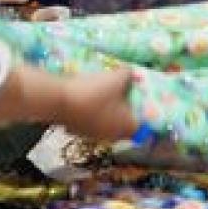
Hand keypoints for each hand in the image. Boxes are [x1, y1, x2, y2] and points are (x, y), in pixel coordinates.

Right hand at [0, 65, 137, 143]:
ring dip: (109, 110)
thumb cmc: (96, 92)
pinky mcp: (80, 132)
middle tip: (125, 91)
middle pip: (126, 123)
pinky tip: (88, 97)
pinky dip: (93, 111)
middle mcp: (114, 137)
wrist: (61, 100)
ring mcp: (96, 136)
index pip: (145, 126)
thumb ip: (129, 74)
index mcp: (128, 127)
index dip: (146, 113)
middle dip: (126, 108)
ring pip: (108, 122)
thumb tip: (131, 72)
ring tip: (106, 91)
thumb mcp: (117, 77)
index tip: (144, 100)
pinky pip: (92, 121)